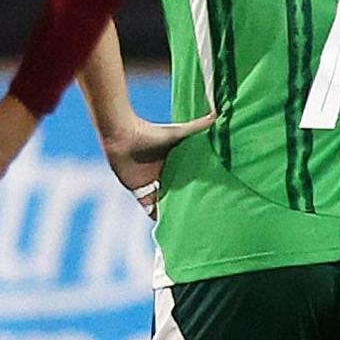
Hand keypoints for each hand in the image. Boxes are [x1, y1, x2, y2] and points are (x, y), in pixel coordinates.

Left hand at [100, 112, 215, 217]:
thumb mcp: (177, 132)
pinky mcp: (139, 192)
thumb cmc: (150, 133)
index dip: (195, 188)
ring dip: (172, 210)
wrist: (122, 137)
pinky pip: (149, 208)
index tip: (209, 196)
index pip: (187, 179)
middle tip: (201, 213)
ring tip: (187, 222)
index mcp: (173, 163)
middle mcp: (163, 175)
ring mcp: (151, 185)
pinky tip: (167, 224)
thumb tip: (217, 114)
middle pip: (177, 192)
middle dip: (186, 201)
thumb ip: (197, 126)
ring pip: (164, 202)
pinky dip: (156, 215)